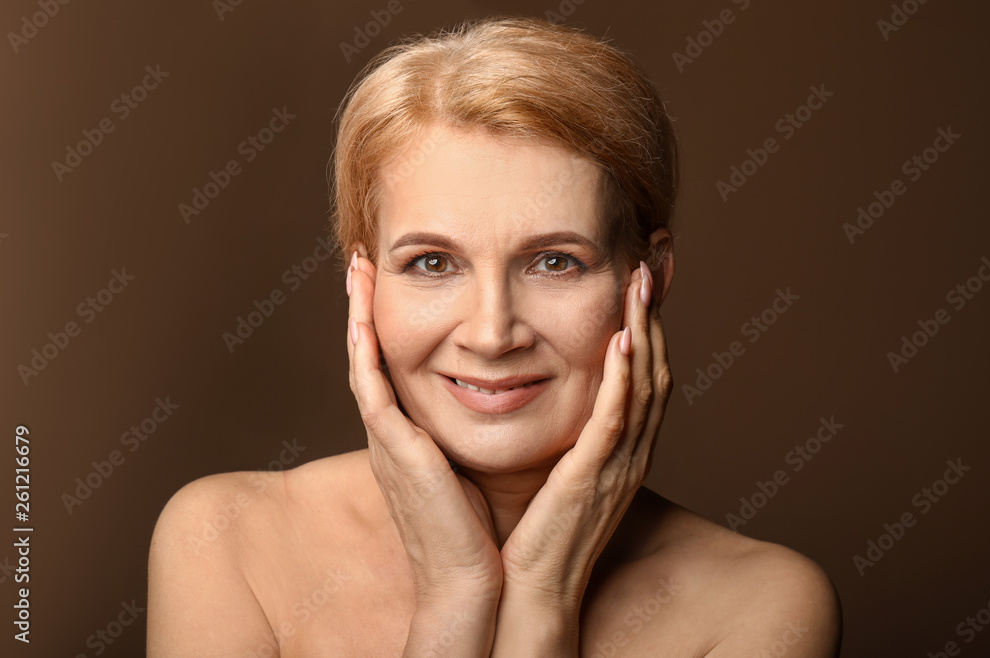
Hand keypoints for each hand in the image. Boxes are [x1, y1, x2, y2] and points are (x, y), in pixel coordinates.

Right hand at [345, 250, 502, 602]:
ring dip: (358, 315)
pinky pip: (371, 391)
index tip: (383, 286)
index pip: (387, 369)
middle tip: (360, 263)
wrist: (468, 581)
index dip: (381, 326)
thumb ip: (462, 436)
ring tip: (358, 271)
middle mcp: (389, 434)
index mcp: (406, 438)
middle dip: (362, 307)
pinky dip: (364, 353)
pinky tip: (362, 319)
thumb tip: (489, 404)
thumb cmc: (475, 530)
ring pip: (363, 364)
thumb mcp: (465, 468)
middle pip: (367, 356)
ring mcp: (386, 441)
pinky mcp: (395, 451)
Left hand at [492, 261, 671, 651]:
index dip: (646, 329)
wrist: (529, 593)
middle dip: (653, 317)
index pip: (642, 378)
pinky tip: (621, 341)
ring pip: (642, 388)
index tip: (637, 285)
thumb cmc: (536, 534)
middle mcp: (628, 455)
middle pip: (654, 372)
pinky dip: (621, 379)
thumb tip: (556, 402)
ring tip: (640, 285)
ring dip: (643, 332)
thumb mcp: (560, 476)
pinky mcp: (592, 480)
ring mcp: (615, 468)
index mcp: (619, 452)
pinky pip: (614, 421)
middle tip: (649, 267)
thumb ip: (569, 438)